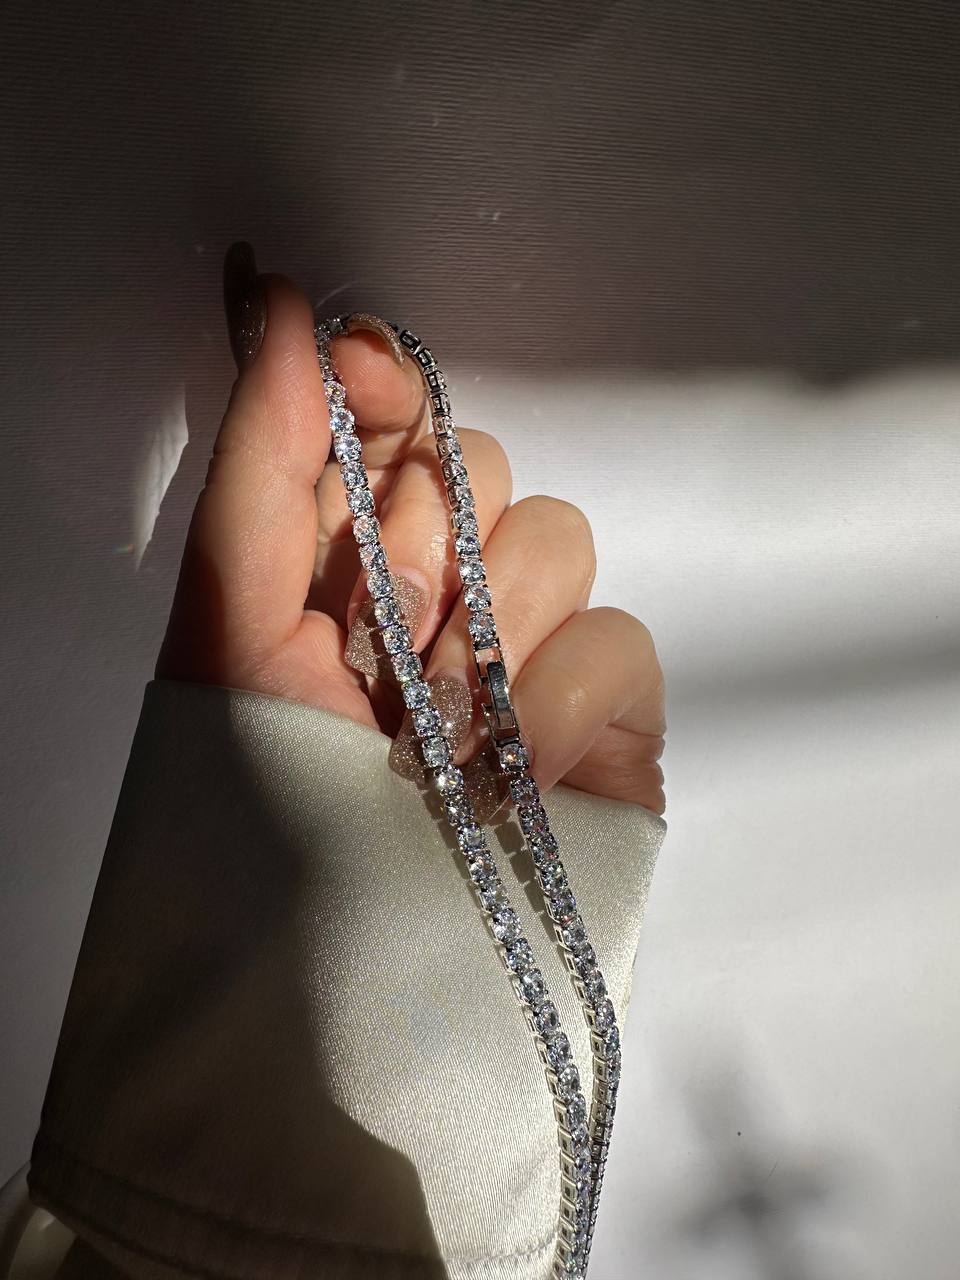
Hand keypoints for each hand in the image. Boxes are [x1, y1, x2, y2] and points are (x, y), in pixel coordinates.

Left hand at [157, 244, 664, 814]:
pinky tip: (508, 769)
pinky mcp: (609, 711)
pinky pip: (618, 637)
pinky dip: (556, 699)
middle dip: (420, 541)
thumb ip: (259, 458)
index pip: (389, 416)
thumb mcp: (229, 622)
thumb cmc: (269, 799)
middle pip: (477, 466)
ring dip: (485, 630)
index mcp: (346, 557)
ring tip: (431, 733)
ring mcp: (532, 646)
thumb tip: (277, 297)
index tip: (362, 374)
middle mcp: (443, 587)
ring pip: (557, 535)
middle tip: (375, 642)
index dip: (383, 381)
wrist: (358, 965)